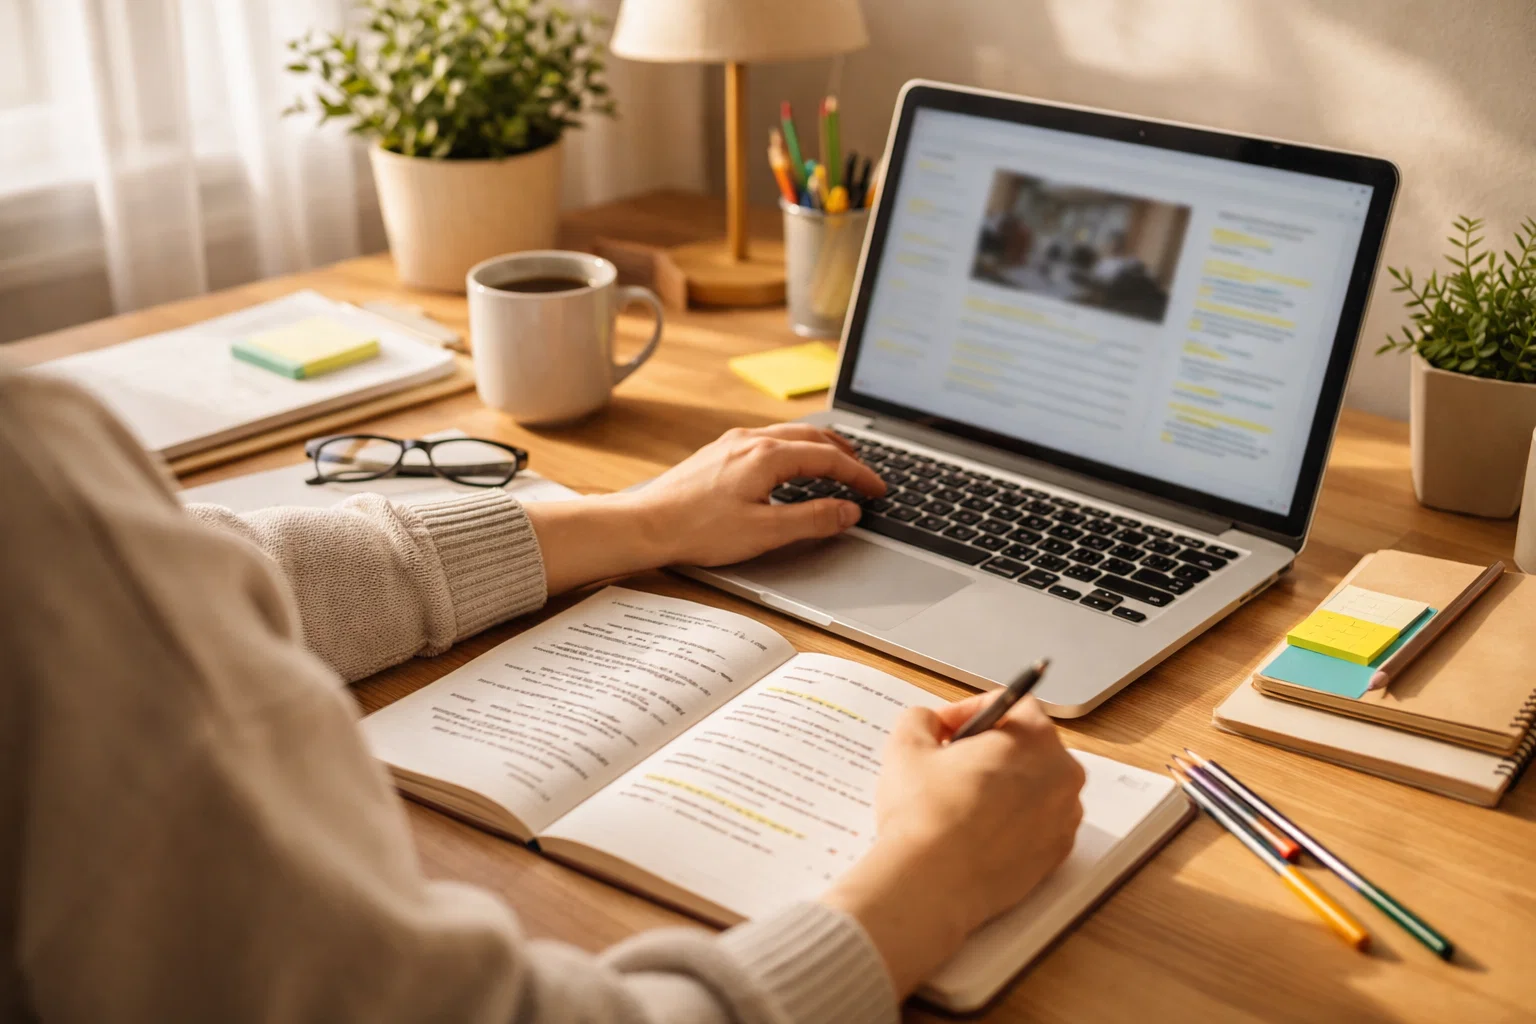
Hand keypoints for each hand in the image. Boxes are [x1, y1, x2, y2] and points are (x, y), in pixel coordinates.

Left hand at [631, 423, 885, 565]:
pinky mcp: (718, 452)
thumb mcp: (764, 532)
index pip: (828, 458)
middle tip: (865, 472)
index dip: (859, 474)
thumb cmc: (698, 530)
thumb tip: (848, 510)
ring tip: (836, 463)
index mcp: (767, 456)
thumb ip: (812, 520)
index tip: (878, 490)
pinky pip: (769, 440)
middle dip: (844, 453)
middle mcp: (751, 440)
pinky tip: (790, 466)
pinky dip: (794, 449)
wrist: (644, 524)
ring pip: (789, 434)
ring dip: (819, 447)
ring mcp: (732, 442)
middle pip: (812, 437)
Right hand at [821, 694, 1084, 994]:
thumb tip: (929, 723)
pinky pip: (1036, 824)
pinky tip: (974, 830)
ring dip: (1002, 784)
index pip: (1014, 703)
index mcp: (1035, 739)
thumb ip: (922, 719)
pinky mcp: (1055, 857)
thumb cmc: (924, 816)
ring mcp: (1063, 820)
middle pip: (1029, 745)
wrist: (931, 885)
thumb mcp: (907, 745)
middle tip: (950, 761)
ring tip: (959, 798)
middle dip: (990, 747)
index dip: (972, 710)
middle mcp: (1062, 776)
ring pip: (1034, 786)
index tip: (946, 727)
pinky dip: (1011, 821)